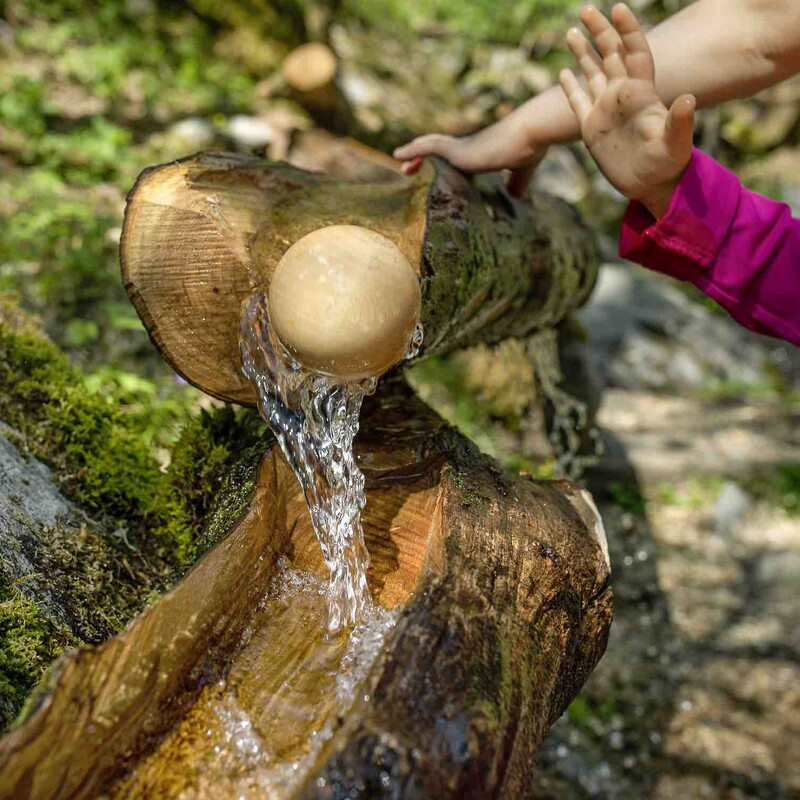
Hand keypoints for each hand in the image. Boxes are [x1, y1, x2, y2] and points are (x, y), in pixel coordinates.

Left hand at [393, 128, 548, 197]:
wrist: (531, 134)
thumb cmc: (530, 146)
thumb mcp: (522, 169)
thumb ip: (518, 181)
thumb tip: (517, 195)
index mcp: (479, 150)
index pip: (454, 154)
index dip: (441, 159)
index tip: (433, 169)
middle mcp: (467, 146)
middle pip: (438, 148)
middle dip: (422, 156)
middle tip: (408, 169)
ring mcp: (461, 147)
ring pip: (430, 145)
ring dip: (414, 153)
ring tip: (399, 161)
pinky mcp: (457, 150)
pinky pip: (428, 147)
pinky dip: (413, 151)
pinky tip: (399, 156)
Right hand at [559, 4, 695, 216]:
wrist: (651, 185)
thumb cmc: (668, 165)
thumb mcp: (675, 144)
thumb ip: (679, 122)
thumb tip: (688, 99)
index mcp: (641, 93)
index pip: (635, 53)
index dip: (628, 30)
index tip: (618, 8)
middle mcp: (623, 96)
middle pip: (611, 55)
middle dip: (600, 31)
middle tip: (586, 8)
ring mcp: (606, 111)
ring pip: (593, 73)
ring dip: (584, 52)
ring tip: (571, 30)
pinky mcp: (591, 129)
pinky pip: (578, 102)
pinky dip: (570, 87)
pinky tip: (562, 73)